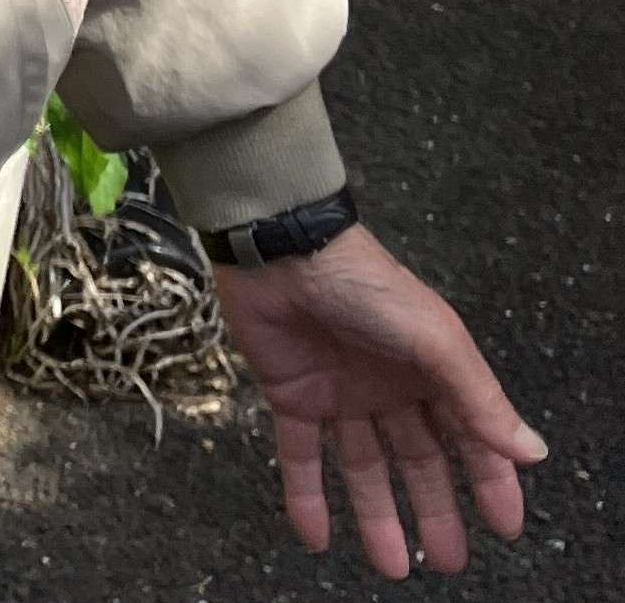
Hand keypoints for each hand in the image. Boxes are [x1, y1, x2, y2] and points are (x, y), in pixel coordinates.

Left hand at [216, 224, 546, 577]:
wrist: (282, 250)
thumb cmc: (365, 285)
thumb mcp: (435, 340)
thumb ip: (478, 398)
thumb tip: (532, 452)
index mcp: (431, 371)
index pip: (468, 438)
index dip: (488, 481)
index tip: (504, 526)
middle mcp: (388, 387)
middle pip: (417, 460)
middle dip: (433, 510)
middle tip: (445, 561)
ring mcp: (340, 392)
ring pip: (363, 466)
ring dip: (376, 514)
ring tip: (391, 566)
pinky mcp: (292, 394)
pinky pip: (299, 454)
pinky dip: (305, 495)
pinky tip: (314, 536)